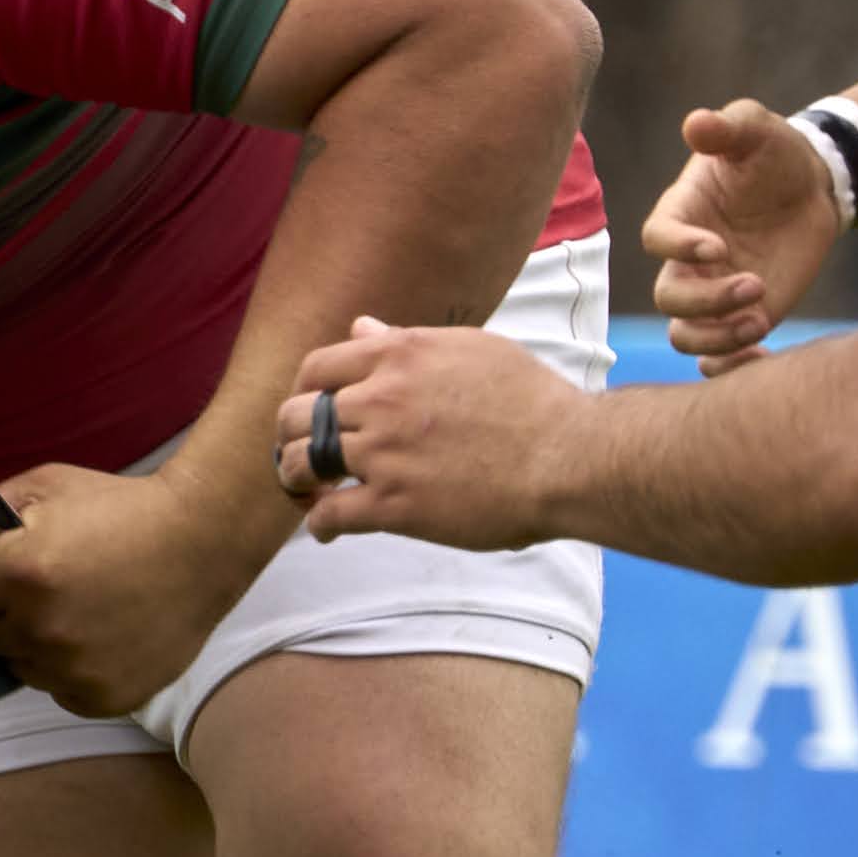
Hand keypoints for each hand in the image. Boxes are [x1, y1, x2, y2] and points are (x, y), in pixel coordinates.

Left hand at [0, 460, 280, 718]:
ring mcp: (72, 670)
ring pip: (17, 664)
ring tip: (74, 610)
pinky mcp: (101, 698)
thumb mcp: (50, 485)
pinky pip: (57, 689)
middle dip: (0, 606)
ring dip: (32, 641)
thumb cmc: (124, 508)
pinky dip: (67, 669)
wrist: (203, 543)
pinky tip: (95, 636)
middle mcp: (41, 628)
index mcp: (22, 572)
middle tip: (41, 584)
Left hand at [274, 318, 583, 549]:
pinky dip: (319, 525)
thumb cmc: (532, 401)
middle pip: (295, 416)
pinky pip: (330, 515)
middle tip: (300, 455)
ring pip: (301, 464)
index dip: (304, 391)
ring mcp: (384, 453)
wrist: (569, 457)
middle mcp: (382, 399)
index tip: (310, 410)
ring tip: (308, 492)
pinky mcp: (395, 504)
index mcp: (398, 356)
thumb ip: (408, 341)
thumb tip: (361, 327)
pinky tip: (328, 529)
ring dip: (296, 480)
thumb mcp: (472, 350)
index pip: (315, 367)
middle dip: (288, 437)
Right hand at [646, 100, 845, 372]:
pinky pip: (717, 358)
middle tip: (755, 284)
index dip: (680, 248)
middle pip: (669, 297)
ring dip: (717, 337)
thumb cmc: (775, 155)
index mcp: (679, 216)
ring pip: (685, 336)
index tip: (719, 246)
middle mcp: (687, 262)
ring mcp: (711, 294)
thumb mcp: (756, 130)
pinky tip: (764, 350)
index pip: (656, 239)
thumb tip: (697, 122)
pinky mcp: (740, 317)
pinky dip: (731, 366)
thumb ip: (727, 128)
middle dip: (707, 300)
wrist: (812, 186)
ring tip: (760, 319)